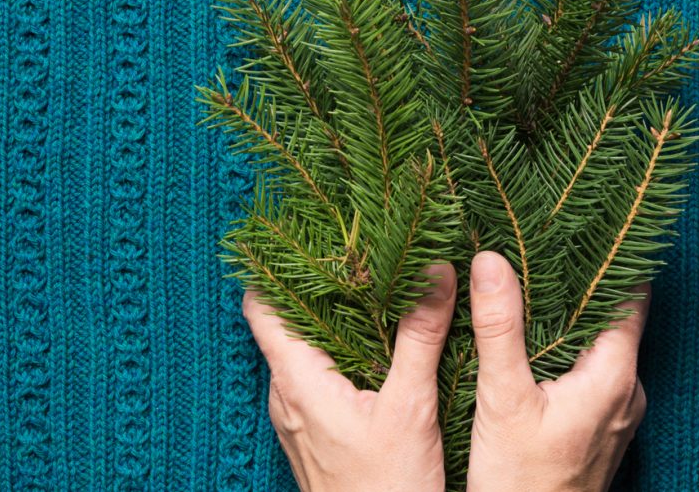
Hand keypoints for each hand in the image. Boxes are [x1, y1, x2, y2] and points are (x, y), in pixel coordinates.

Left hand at [242, 263, 456, 491]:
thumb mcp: (410, 406)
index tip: (300, 232)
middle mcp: (286, 395)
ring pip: (303, 350)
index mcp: (297, 380)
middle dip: (315, 284)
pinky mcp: (314, 433)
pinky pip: (316, 376)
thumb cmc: (385, 487)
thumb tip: (436, 271)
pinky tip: (375, 345)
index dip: (273, 265)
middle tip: (352, 249)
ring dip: (330, 319)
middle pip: (284, 322)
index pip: (262, 306)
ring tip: (369, 287)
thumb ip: (420, 337)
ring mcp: (297, 417)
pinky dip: (338, 351)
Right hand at [466, 251, 648, 491]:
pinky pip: (590, 369)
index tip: (588, 218)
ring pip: (599, 344)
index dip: (613, 252)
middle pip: (613, 315)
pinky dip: (566, 345)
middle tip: (545, 239)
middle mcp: (627, 390)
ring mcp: (616, 411)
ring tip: (533, 279)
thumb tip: (492, 259)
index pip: (630, 294)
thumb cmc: (521, 482)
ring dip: (571, 314)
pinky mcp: (599, 427)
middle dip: (581, 279)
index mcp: (614, 374)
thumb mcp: (503, 399)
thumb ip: (499, 327)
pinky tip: (532, 340)